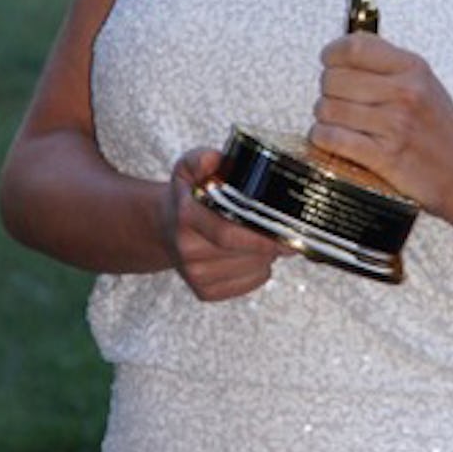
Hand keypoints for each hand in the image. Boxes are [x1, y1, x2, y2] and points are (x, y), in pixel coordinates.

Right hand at [164, 147, 293, 301]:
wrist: (165, 227)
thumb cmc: (189, 194)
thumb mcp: (189, 167)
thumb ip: (202, 158)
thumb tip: (215, 160)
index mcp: (186, 216)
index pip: (227, 233)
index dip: (260, 236)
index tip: (287, 231)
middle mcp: (187, 250)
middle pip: (246, 253)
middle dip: (272, 243)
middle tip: (285, 230)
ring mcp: (194, 275)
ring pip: (253, 269)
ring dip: (267, 254)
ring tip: (261, 237)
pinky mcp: (204, 293)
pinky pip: (250, 283)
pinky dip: (260, 269)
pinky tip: (250, 254)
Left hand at [311, 32, 452, 218]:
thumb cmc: (444, 135)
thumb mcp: (426, 87)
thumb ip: (389, 68)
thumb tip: (344, 54)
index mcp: (413, 69)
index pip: (354, 47)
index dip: (331, 54)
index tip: (329, 62)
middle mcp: (405, 92)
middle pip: (334, 79)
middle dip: (327, 92)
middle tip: (336, 102)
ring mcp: (395, 125)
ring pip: (328, 109)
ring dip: (324, 118)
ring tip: (337, 123)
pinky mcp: (385, 156)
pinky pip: (332, 138)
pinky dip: (323, 139)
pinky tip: (330, 139)